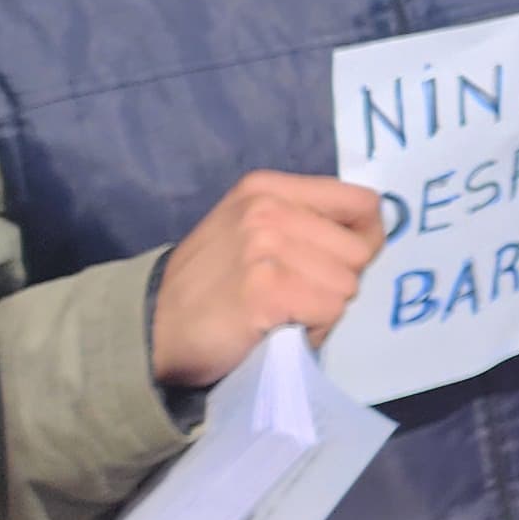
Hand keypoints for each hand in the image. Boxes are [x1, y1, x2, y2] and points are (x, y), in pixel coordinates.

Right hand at [151, 172, 385, 386]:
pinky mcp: (267, 290)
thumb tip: (368, 237)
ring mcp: (265, 247)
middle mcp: (267, 210)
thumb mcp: (248, 231)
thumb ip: (302, 223)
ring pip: (347, 285)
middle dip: (338, 282)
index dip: (364, 238)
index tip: (342, 262)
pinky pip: (329, 312)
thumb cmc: (208, 287)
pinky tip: (275, 329)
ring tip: (280, 314)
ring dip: (322, 311)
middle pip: (359, 251)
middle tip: (294, 297)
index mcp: (266, 189)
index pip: (361, 202)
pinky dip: (311, 331)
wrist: (150, 328)